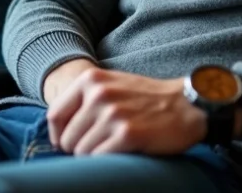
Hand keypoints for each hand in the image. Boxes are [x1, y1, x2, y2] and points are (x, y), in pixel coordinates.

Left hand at [46, 66, 206, 155]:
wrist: (187, 105)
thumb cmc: (146, 98)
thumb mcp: (112, 85)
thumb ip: (84, 99)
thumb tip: (57, 129)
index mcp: (91, 79)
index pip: (54, 115)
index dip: (58, 135)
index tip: (69, 143)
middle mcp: (99, 94)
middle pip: (67, 139)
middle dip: (79, 149)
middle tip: (101, 145)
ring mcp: (113, 114)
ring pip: (81, 153)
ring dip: (95, 156)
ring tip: (115, 146)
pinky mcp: (127, 134)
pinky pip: (99, 160)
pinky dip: (108, 162)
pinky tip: (123, 152)